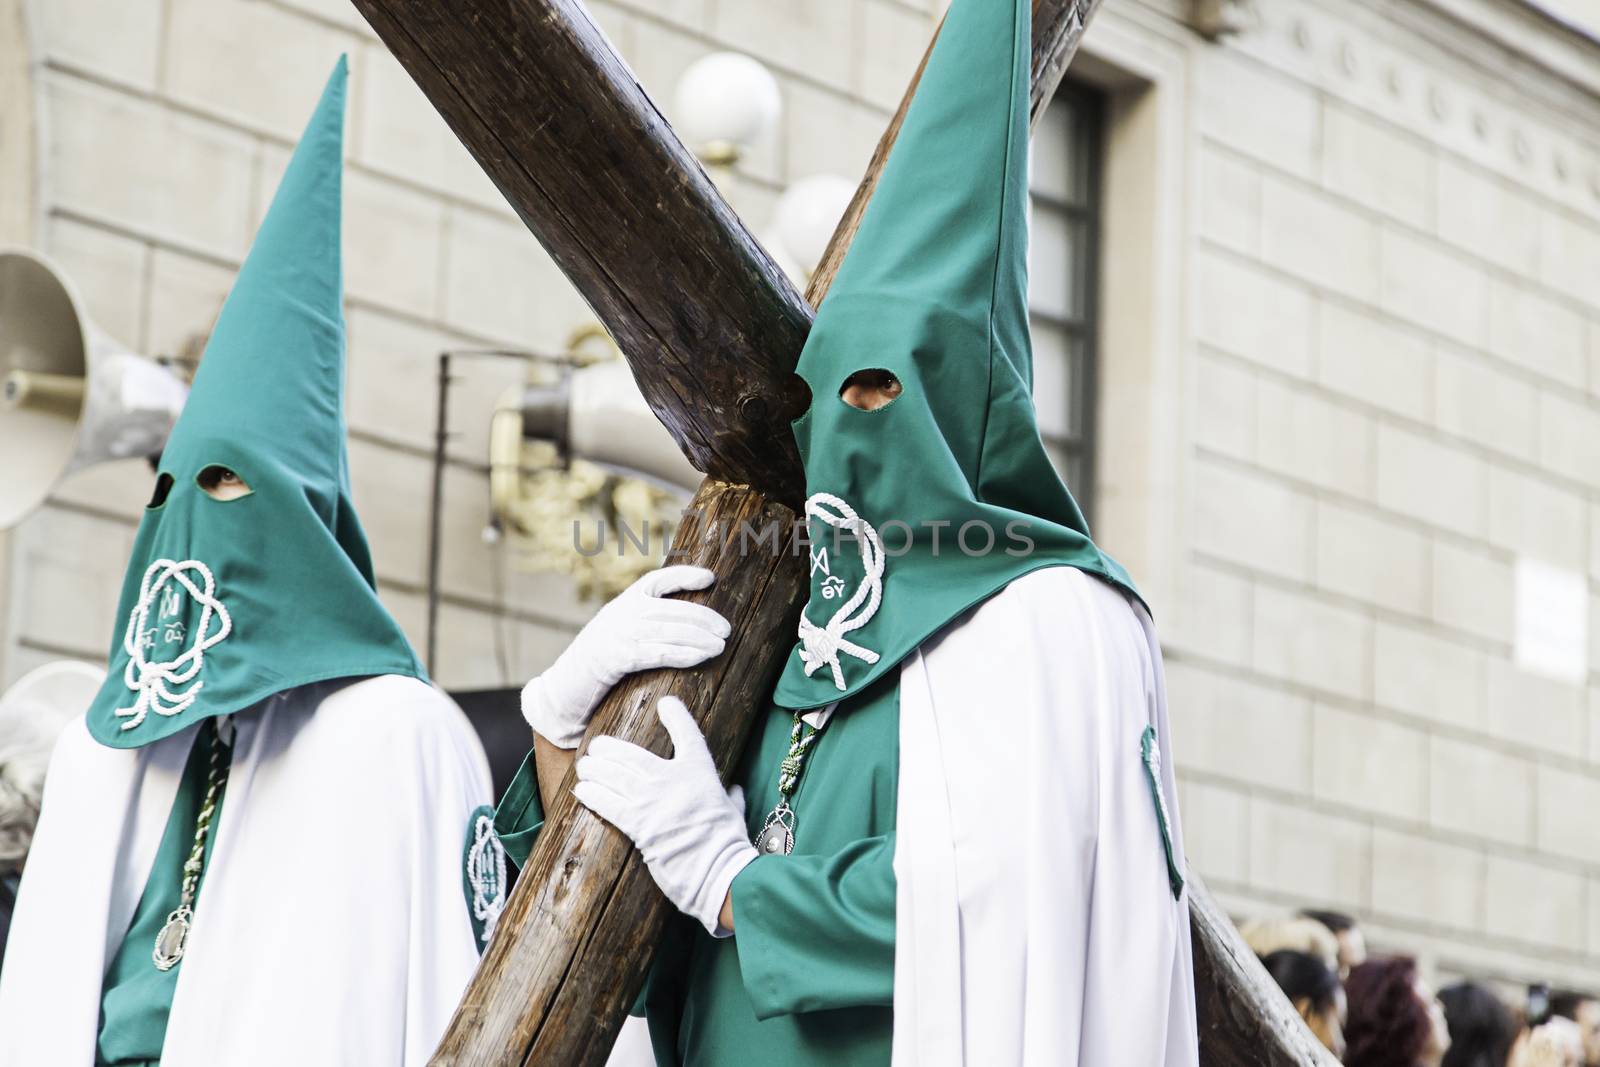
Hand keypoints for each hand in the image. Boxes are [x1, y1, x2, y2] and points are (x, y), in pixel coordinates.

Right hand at [522, 566, 729, 748]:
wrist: (567, 684)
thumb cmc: (602, 659)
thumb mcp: (622, 630)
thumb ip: (647, 620)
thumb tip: (689, 621)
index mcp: (626, 601)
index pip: (658, 580)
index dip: (684, 575)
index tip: (710, 578)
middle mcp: (623, 612)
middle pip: (672, 609)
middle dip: (703, 618)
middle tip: (726, 629)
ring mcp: (620, 633)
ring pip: (669, 631)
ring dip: (699, 638)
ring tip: (720, 645)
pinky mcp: (619, 657)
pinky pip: (658, 653)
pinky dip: (683, 654)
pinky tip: (701, 657)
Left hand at [574, 697, 756, 935]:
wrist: (720, 871)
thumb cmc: (729, 843)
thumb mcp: (734, 810)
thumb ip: (730, 796)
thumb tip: (733, 790)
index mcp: (701, 772)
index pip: (688, 734)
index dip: (676, 715)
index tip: (665, 704)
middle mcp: (673, 780)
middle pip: (632, 754)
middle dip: (608, 748)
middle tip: (597, 747)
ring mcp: (654, 801)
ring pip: (614, 776)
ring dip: (594, 769)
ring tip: (584, 766)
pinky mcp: (639, 825)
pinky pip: (608, 804)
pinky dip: (593, 795)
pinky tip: (582, 790)